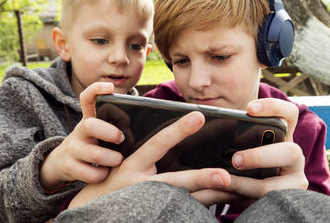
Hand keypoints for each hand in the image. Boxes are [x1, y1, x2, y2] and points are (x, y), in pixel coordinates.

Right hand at [39, 82, 125, 190]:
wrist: (63, 163)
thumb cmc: (94, 144)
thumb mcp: (101, 131)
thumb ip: (117, 125)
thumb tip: (147, 125)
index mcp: (89, 119)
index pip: (87, 97)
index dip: (97, 90)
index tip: (110, 86)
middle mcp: (79, 131)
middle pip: (90, 125)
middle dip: (110, 133)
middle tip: (120, 139)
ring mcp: (72, 148)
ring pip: (94, 154)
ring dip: (112, 159)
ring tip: (118, 160)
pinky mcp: (69, 166)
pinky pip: (91, 174)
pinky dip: (102, 175)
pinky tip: (106, 173)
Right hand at [68, 111, 231, 208]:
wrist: (93, 209)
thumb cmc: (114, 179)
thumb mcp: (125, 161)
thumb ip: (148, 149)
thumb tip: (178, 133)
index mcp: (133, 165)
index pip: (158, 144)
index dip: (178, 130)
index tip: (199, 116)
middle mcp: (141, 186)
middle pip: (176, 183)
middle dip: (201, 179)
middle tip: (225, 176)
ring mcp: (149, 203)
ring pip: (185, 202)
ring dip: (212, 196)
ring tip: (236, 187)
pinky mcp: (156, 216)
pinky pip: (185, 211)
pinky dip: (205, 206)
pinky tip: (224, 198)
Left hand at [194, 98, 307, 205]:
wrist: (247, 192)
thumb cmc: (241, 160)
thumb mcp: (239, 145)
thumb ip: (231, 135)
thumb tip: (202, 123)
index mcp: (284, 135)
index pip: (288, 114)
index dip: (273, 107)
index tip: (249, 109)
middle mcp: (293, 156)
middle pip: (290, 152)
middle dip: (259, 156)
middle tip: (235, 159)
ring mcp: (293, 180)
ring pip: (272, 184)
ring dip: (244, 183)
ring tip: (223, 181)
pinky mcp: (283, 199)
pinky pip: (263, 201)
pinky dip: (241, 197)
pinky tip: (225, 192)